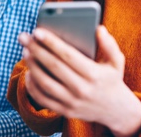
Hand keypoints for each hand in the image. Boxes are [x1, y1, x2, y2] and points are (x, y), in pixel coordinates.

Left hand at [19, 26, 140, 136]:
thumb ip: (109, 44)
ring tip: (25, 51)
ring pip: (45, 83)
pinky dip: (32, 86)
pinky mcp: (65, 111)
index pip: (68, 55)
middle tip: (23, 37)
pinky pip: (43, 99)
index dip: (51, 42)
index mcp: (93, 74)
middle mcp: (82, 89)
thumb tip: (98, 28)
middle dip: (36, 50)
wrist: (116, 111)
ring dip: (32, 66)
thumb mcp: (117, 61)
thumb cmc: (112, 79)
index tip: (37, 31)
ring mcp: (72, 102)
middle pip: (53, 67)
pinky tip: (29, 72)